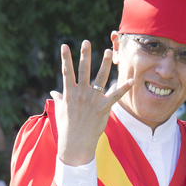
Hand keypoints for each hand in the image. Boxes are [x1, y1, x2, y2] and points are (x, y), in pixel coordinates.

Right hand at [52, 41, 133, 166]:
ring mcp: (93, 100)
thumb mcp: (60, 111)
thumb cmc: (66, 128)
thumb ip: (58, 99)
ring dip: (104, 64)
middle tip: (86, 41)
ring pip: (99, 78)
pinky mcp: (104, 108)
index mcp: (69, 93)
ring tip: (108, 51)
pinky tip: (131, 80)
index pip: (66, 71)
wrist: (75, 144)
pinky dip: (124, 87)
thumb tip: (53, 92)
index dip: (65, 58)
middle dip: (84, 55)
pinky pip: (116, 95)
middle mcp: (81, 94)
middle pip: (83, 70)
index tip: (65, 45)